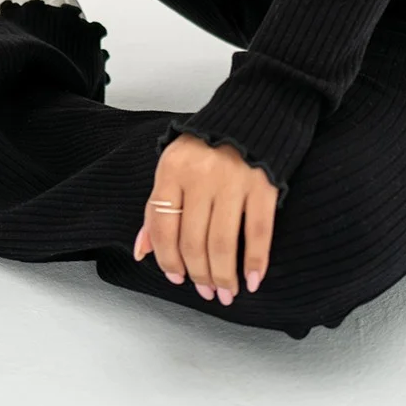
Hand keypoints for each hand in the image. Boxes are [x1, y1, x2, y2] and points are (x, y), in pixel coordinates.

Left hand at [133, 132, 277, 303]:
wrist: (252, 112)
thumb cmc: (206, 146)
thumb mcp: (174, 167)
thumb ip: (157, 208)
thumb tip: (143, 252)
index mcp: (172, 169)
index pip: (163, 227)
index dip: (168, 259)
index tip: (177, 277)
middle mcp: (200, 174)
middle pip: (194, 241)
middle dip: (199, 275)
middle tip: (207, 292)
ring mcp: (233, 179)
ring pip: (223, 243)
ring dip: (224, 277)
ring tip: (226, 292)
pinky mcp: (262, 185)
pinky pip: (257, 232)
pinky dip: (256, 262)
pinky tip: (253, 280)